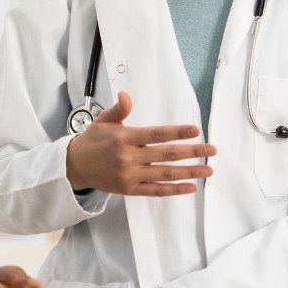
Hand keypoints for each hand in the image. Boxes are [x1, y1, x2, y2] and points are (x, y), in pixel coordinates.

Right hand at [66, 92, 215, 195]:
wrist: (75, 166)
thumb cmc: (93, 140)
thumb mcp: (103, 121)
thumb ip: (119, 110)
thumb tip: (127, 95)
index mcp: (124, 138)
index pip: (156, 134)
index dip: (177, 132)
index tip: (196, 130)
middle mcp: (128, 158)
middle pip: (166, 155)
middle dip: (192, 152)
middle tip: (212, 149)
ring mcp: (130, 176)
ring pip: (165, 174)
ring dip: (189, 172)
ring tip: (208, 170)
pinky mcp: (130, 189)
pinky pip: (156, 191)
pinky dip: (174, 190)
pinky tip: (191, 187)